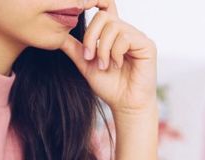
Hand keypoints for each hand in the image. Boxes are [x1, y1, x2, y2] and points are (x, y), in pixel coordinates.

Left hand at [60, 0, 156, 114]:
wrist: (125, 105)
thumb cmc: (109, 87)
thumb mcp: (86, 65)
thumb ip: (74, 49)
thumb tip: (57, 35)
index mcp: (112, 34)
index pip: (103, 10)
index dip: (94, 4)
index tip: (83, 15)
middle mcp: (126, 31)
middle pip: (103, 16)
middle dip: (91, 37)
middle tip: (89, 57)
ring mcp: (137, 37)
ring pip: (113, 27)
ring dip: (103, 49)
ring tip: (104, 66)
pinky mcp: (147, 45)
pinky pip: (125, 38)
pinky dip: (115, 52)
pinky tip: (117, 65)